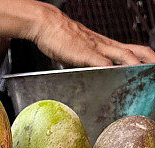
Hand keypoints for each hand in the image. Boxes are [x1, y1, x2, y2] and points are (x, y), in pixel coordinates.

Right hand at [32, 4, 154, 66]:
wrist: (48, 24)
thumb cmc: (60, 37)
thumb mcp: (80, 50)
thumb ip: (88, 62)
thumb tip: (93, 74)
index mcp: (106, 45)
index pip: (135, 50)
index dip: (147, 59)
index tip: (151, 69)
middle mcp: (106, 45)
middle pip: (137, 52)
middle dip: (149, 62)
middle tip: (154, 73)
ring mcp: (96, 48)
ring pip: (125, 55)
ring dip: (137, 66)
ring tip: (145, 75)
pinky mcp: (84, 53)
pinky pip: (102, 63)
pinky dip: (111, 71)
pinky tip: (117, 78)